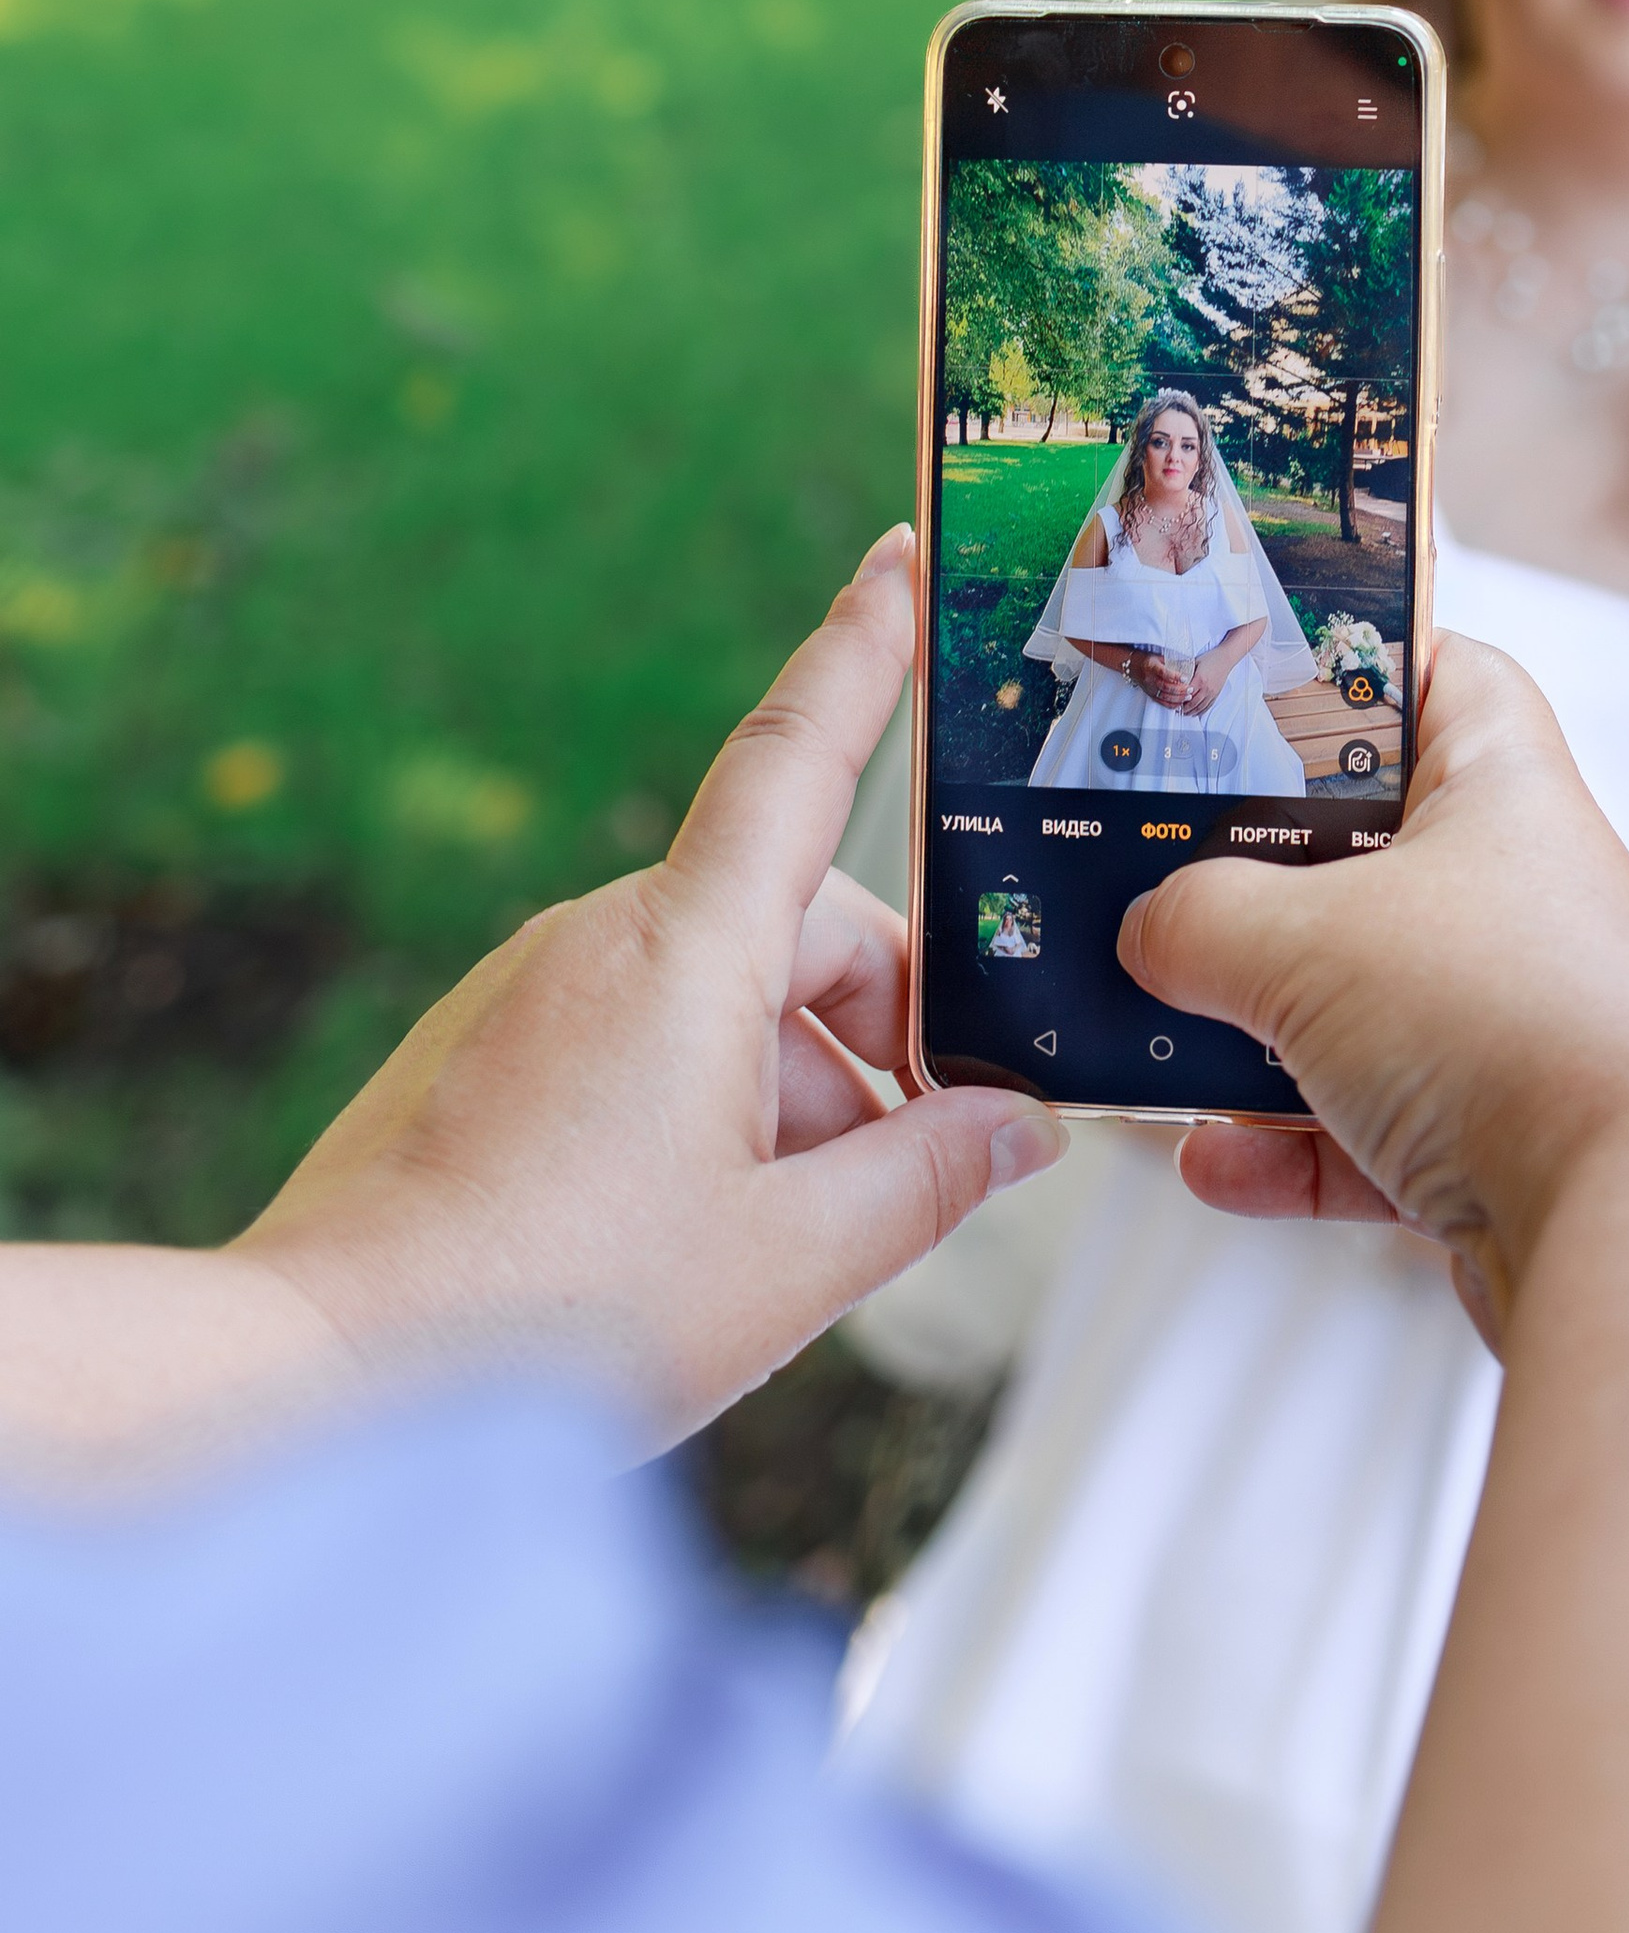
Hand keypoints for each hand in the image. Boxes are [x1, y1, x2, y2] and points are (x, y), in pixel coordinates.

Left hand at [235, 531, 1061, 1449]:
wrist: (313, 1374)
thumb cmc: (544, 1317)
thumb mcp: (785, 1264)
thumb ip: (925, 1184)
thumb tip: (1012, 1133)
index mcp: (685, 953)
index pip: (799, 756)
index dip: (863, 650)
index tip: (901, 558)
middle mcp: (600, 939)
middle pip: (793, 930)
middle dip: (872, 1036)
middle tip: (896, 1179)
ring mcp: (527, 991)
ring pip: (718, 999)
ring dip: (786, 1092)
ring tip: (769, 1244)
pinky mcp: (479, 1050)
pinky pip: (632, 1038)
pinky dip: (695, 1111)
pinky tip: (678, 1239)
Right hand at [1121, 639, 1628, 1345]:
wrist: (1627, 1221)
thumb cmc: (1499, 1023)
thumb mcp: (1305, 940)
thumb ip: (1199, 918)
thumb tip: (1147, 931)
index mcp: (1500, 790)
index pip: (1438, 675)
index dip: (1349, 662)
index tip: (1246, 679)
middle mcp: (1514, 896)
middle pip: (1364, 853)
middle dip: (1250, 876)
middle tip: (1147, 870)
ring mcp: (1505, 1024)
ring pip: (1351, 1003)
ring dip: (1247, 1027)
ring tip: (1144, 1030)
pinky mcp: (1490, 1142)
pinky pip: (1360, 1129)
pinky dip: (1282, 1148)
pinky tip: (1210, 1163)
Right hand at [1131, 651, 1192, 708]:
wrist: (1132, 666)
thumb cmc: (1147, 660)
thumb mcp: (1158, 657)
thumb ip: (1171, 661)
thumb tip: (1187, 664)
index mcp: (1152, 667)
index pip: (1164, 673)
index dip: (1175, 676)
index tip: (1185, 678)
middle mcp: (1150, 679)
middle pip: (1166, 687)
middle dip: (1180, 690)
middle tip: (1190, 689)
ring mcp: (1150, 688)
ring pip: (1165, 696)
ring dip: (1178, 698)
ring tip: (1188, 696)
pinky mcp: (1150, 695)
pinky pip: (1162, 702)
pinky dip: (1172, 704)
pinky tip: (1180, 703)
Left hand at [1166, 654, 1215, 715]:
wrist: (1226, 658)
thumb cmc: (1211, 658)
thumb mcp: (1195, 662)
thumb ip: (1186, 671)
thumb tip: (1176, 675)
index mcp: (1200, 679)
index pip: (1187, 694)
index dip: (1179, 700)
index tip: (1173, 701)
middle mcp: (1207, 688)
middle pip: (1193, 704)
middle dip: (1184, 709)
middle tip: (1177, 710)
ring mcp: (1212, 692)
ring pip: (1200, 707)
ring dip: (1191, 712)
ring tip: (1184, 713)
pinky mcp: (1216, 694)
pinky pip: (1208, 706)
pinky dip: (1201, 711)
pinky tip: (1195, 712)